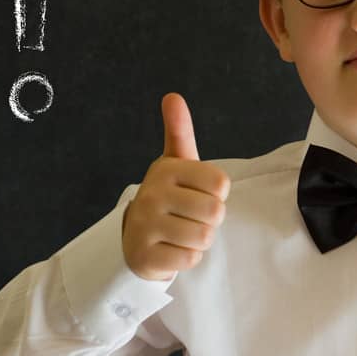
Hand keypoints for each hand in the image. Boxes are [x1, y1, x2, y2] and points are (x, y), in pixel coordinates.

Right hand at [121, 92, 230, 281]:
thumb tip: (172, 96)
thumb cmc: (168, 195)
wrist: (135, 238)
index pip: (221, 185)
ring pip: (204, 237)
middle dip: (210, 219)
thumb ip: (179, 130)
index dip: (217, 194)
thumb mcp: (176, 162)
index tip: (199, 193)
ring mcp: (146, 227)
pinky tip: (172, 248)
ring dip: (200, 240)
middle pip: (215, 213)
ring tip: (182, 231)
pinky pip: (190, 259)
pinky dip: (188, 257)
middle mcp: (152, 194)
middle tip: (190, 215)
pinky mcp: (145, 257)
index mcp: (166, 169)